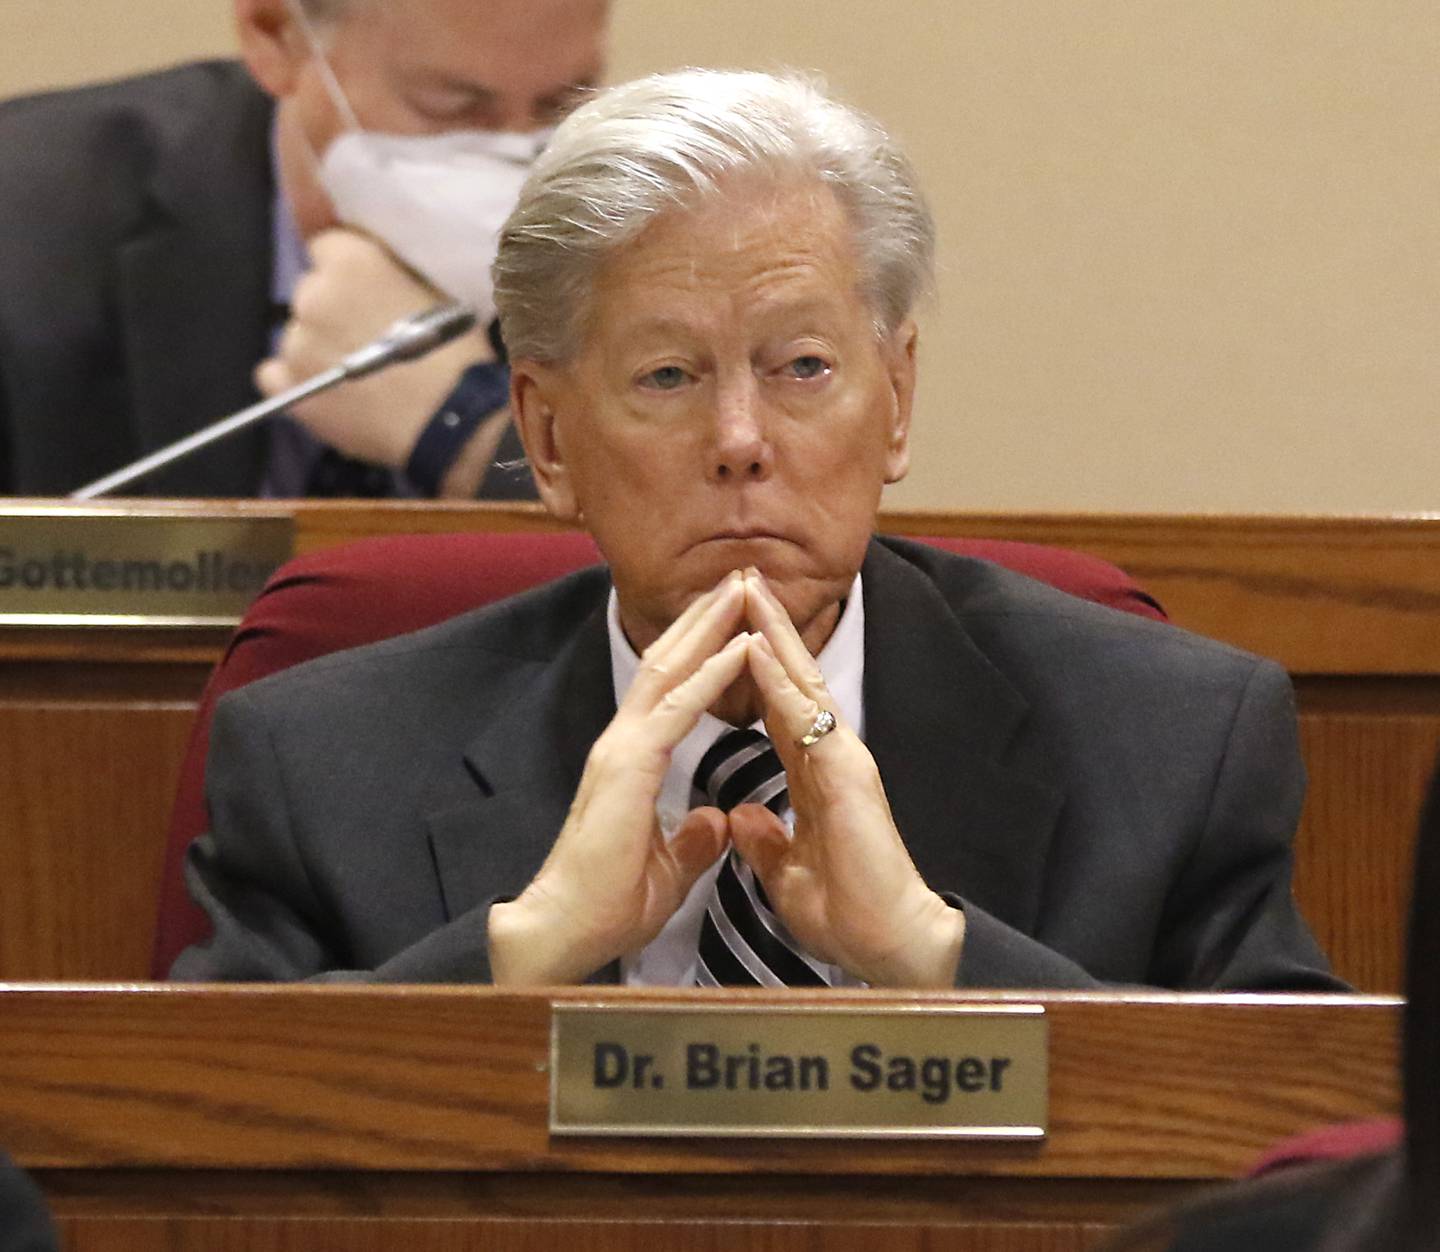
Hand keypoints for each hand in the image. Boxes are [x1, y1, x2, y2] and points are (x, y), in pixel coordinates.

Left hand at [256, 229, 502, 486]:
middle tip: (370, 337)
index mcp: (350, 260)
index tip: (370, 292)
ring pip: (298, 334)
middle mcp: (312, 294)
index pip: (328, 245)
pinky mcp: (288, 386)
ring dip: (320, 346)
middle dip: (335, 309)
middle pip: (311, 291)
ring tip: (356, 376)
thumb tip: (378, 274)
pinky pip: (273, 374)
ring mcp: (295, 341)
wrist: (451, 418)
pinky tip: (323, 392)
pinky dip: (293, 379)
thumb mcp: (434, 290)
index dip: (351, 271)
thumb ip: (393, 274)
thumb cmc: (455, 351)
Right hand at [489, 573, 751, 984]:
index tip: (734, 617)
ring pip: (669, 669)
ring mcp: (621, 749)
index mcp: (632, 760)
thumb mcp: (669, 868)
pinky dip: (713, 674)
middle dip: (705, 618)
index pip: (671, 689)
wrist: (564, 933)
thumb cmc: (607, 906)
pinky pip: (677, 708)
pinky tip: (743, 646)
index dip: (702, 650)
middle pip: (668, 663)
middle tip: (740, 578)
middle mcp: (622, 743)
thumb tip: (717, 821)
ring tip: (742, 587)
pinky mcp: (628, 766)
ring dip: (709, 626)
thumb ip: (692, 839)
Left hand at [730, 570, 965, 987]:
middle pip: (790, 678)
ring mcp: (842, 758)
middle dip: (764, 627)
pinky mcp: (849, 771)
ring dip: (772, 632)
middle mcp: (829, 755)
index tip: (726, 630)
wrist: (888, 945)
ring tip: (746, 587)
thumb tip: (741, 818)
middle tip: (738, 579)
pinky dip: (777, 678)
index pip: (775, 707)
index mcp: (812, 775)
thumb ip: (766, 841)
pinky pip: (806, 715)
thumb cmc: (846, 913)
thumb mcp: (786, 873)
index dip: (751, 668)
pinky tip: (754, 645)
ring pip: (801, 681)